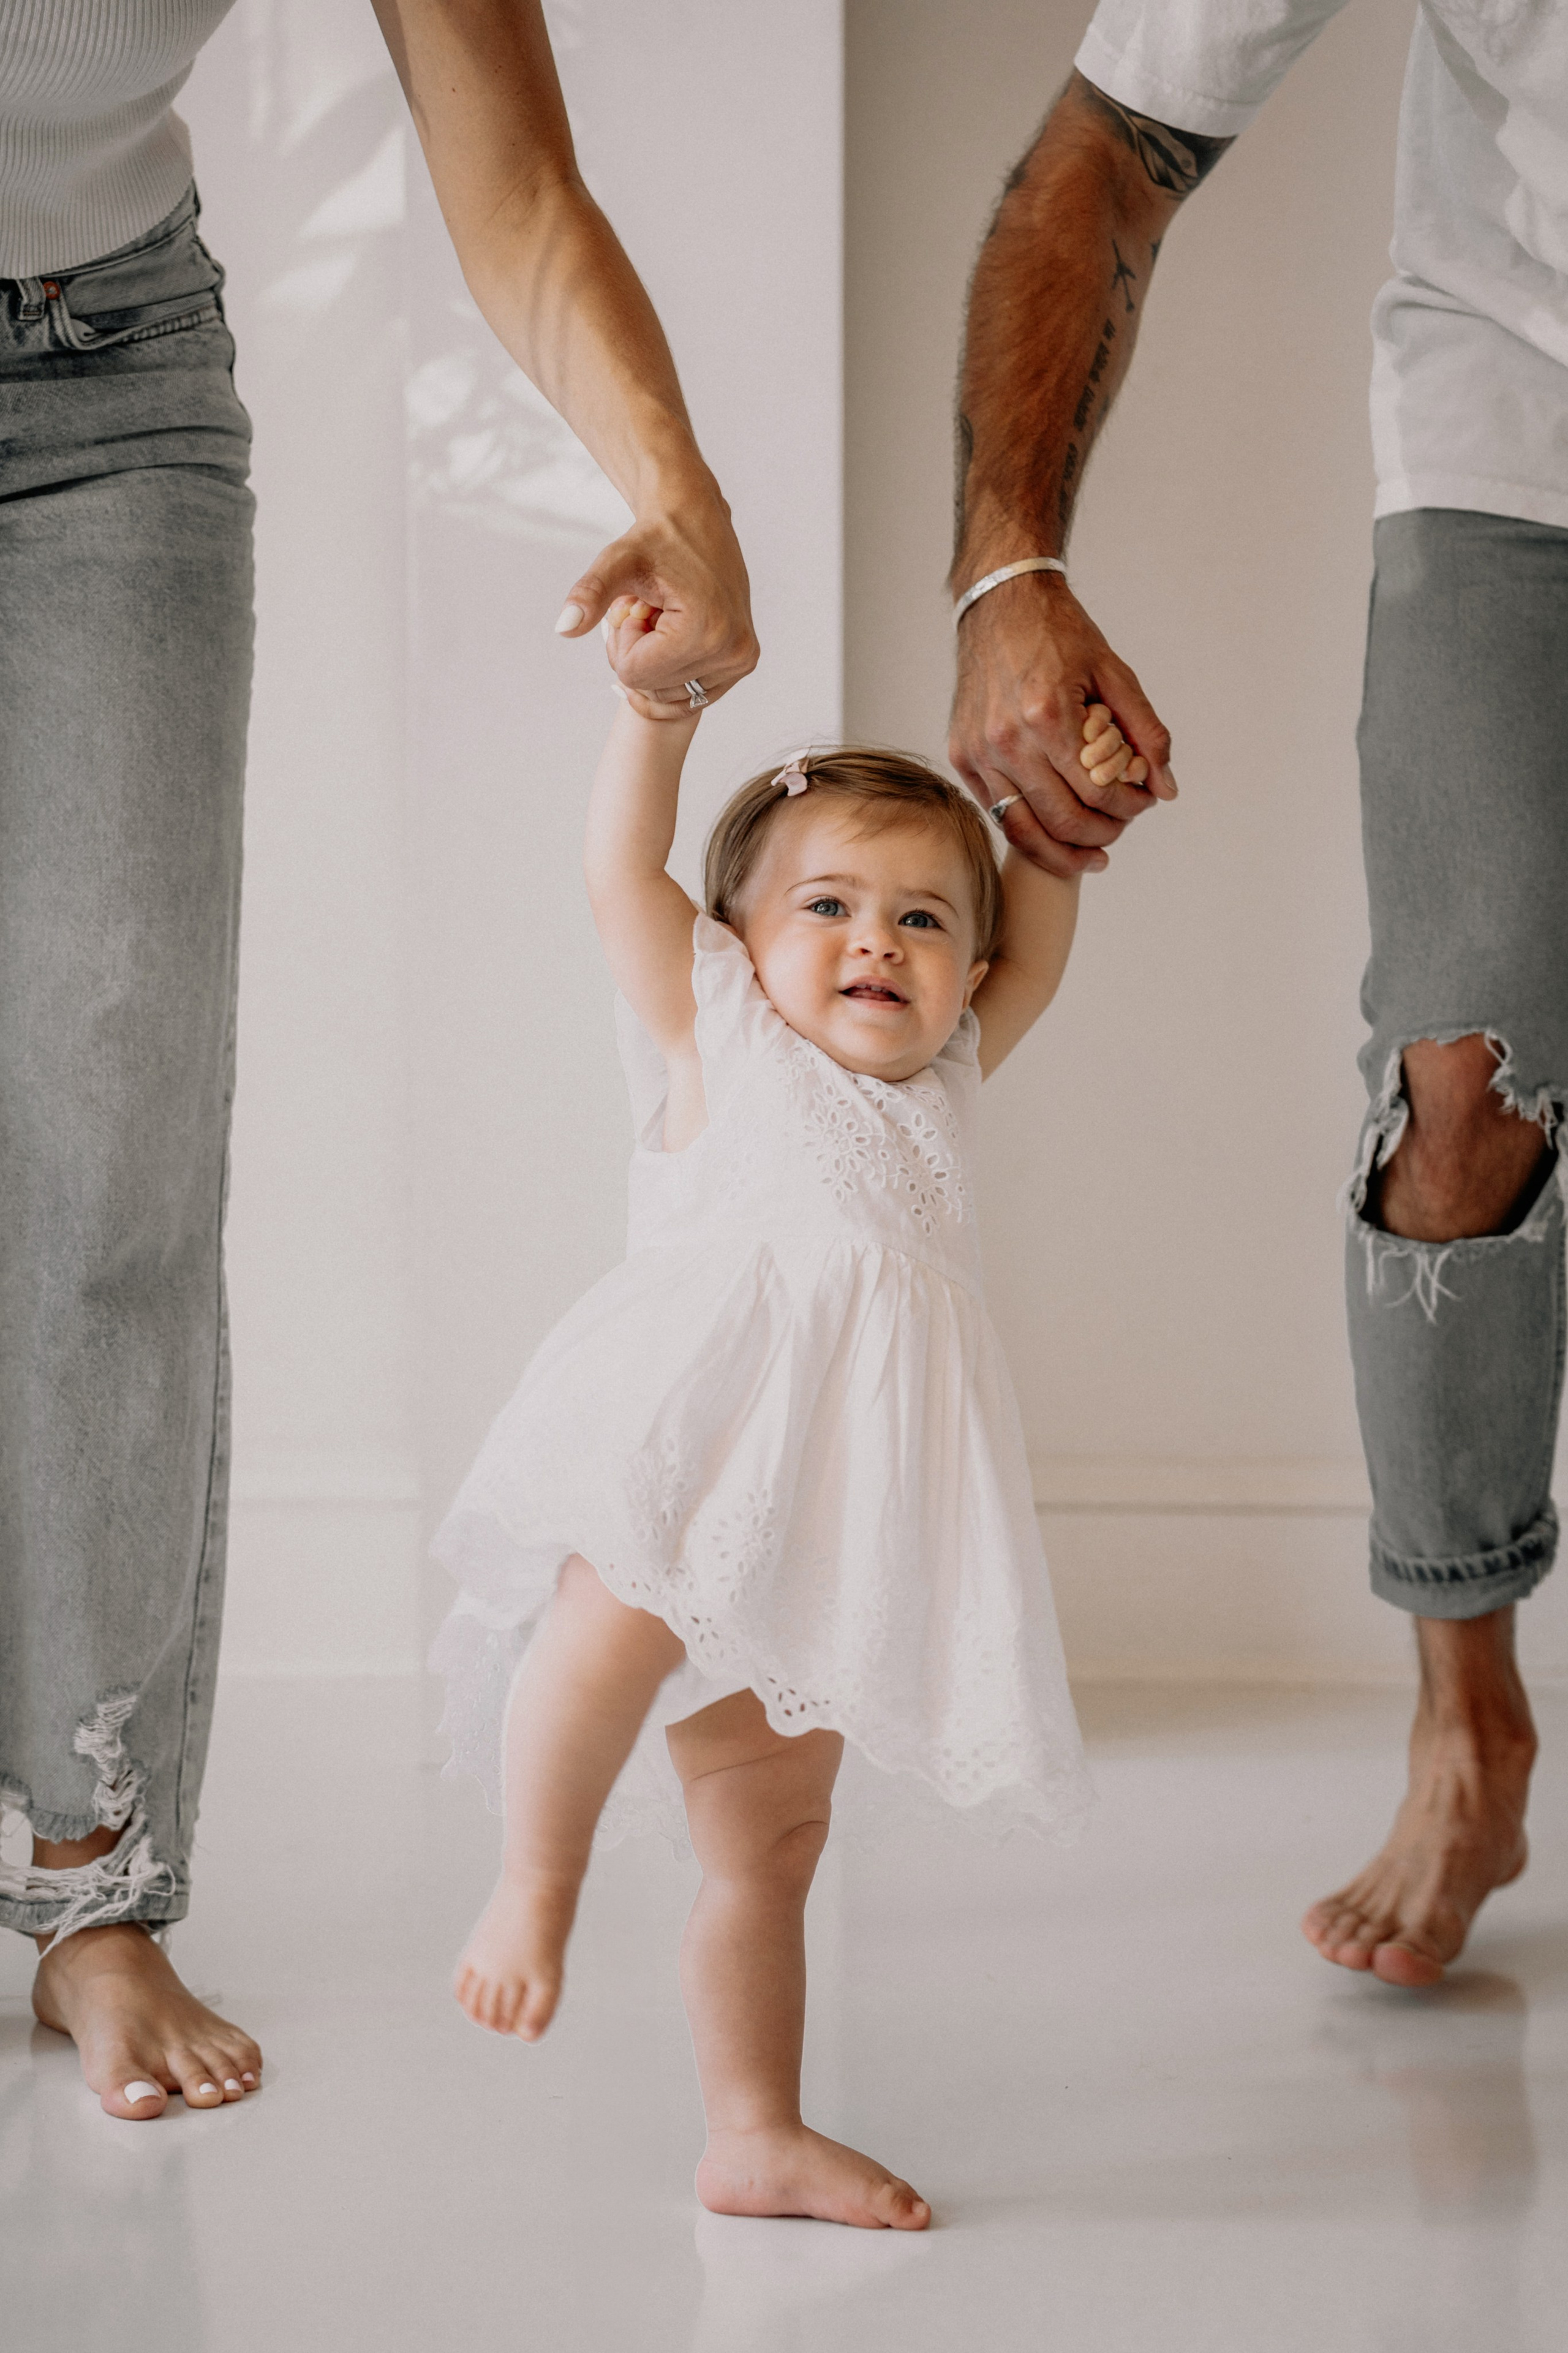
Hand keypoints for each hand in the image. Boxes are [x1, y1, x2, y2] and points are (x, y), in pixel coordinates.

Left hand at [555, 483, 757, 720]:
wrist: (695, 521)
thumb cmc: (655, 541)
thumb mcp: (616, 563)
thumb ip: (590, 595)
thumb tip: (563, 628)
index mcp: (705, 629)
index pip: (635, 674)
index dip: (622, 641)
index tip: (636, 606)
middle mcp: (732, 650)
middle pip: (653, 688)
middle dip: (640, 654)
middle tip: (649, 611)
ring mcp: (741, 659)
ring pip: (670, 694)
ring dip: (657, 662)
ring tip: (665, 619)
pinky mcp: (743, 661)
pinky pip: (692, 695)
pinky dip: (673, 672)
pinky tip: (673, 636)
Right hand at [949, 571, 1175, 876]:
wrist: (1000, 604)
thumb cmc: (1058, 634)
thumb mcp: (1114, 673)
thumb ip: (1146, 732)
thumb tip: (1165, 787)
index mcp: (1048, 715)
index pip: (1097, 791)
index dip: (1129, 806)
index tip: (1144, 801)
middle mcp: (1007, 740)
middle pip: (1063, 820)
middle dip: (1103, 833)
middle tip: (1120, 828)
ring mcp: (979, 752)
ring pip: (1025, 830)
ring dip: (1064, 851)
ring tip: (1092, 855)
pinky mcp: (962, 757)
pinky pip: (999, 812)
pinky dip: (1030, 831)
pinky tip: (1055, 835)